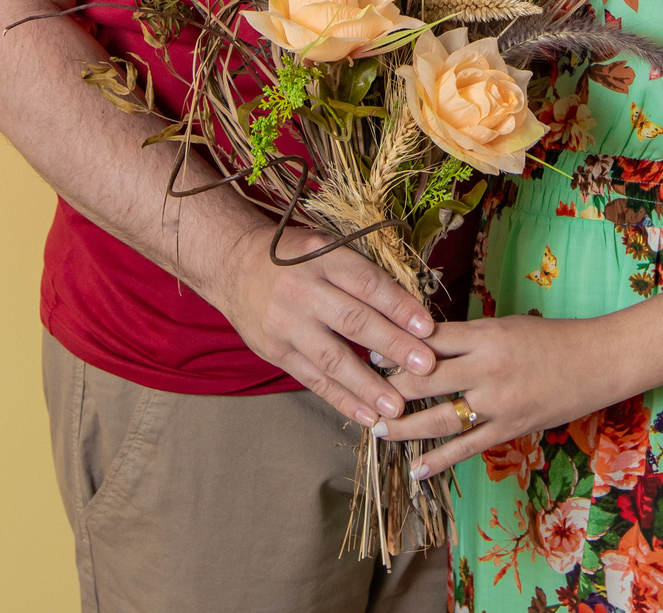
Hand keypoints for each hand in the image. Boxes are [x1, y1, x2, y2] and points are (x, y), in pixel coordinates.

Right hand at [212, 224, 437, 426]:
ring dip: (368, 385)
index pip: (366, 283)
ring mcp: (286, 323)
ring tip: (397, 406)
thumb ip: (360, 273)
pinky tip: (367, 415)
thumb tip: (410, 307)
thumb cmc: (294, 256)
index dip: (398, 305)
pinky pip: (313, 379)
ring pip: (332, 358)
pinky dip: (342, 399)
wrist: (235, 265)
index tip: (428, 327)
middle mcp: (302, 290)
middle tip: (426, 366)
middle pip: (353, 321)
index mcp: (321, 257)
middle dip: (393, 346)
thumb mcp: (325, 246)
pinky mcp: (275, 351)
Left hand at [369, 314, 628, 477]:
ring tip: (377, 430)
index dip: (397, 347)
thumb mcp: (505, 325)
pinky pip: (467, 448)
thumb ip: (467, 336)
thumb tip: (424, 343)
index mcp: (485, 334)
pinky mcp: (509, 429)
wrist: (596, 362)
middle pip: (426, 380)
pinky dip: (439, 460)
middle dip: (391, 388)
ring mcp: (498, 403)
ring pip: (440, 418)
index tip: (370, 351)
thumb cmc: (550, 337)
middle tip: (362, 392)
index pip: (429, 340)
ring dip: (405, 426)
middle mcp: (487, 368)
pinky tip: (416, 469)